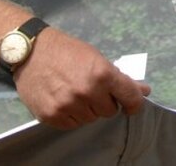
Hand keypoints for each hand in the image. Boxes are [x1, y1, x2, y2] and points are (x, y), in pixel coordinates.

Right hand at [12, 28, 151, 129]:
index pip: (130, 98)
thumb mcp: (96, 57)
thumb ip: (119, 77)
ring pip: (91, 119)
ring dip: (88, 109)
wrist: (32, 52)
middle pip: (109, 111)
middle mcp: (87, 92)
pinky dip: (72, 115)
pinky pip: (72, 125)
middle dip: (105, 101)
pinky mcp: (52, 116)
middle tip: (93, 89)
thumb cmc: (67, 51)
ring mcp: (68, 106)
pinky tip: (64, 100)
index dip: (134, 103)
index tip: (132, 105)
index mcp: (102, 74)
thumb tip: (143, 90)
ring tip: (75, 92)